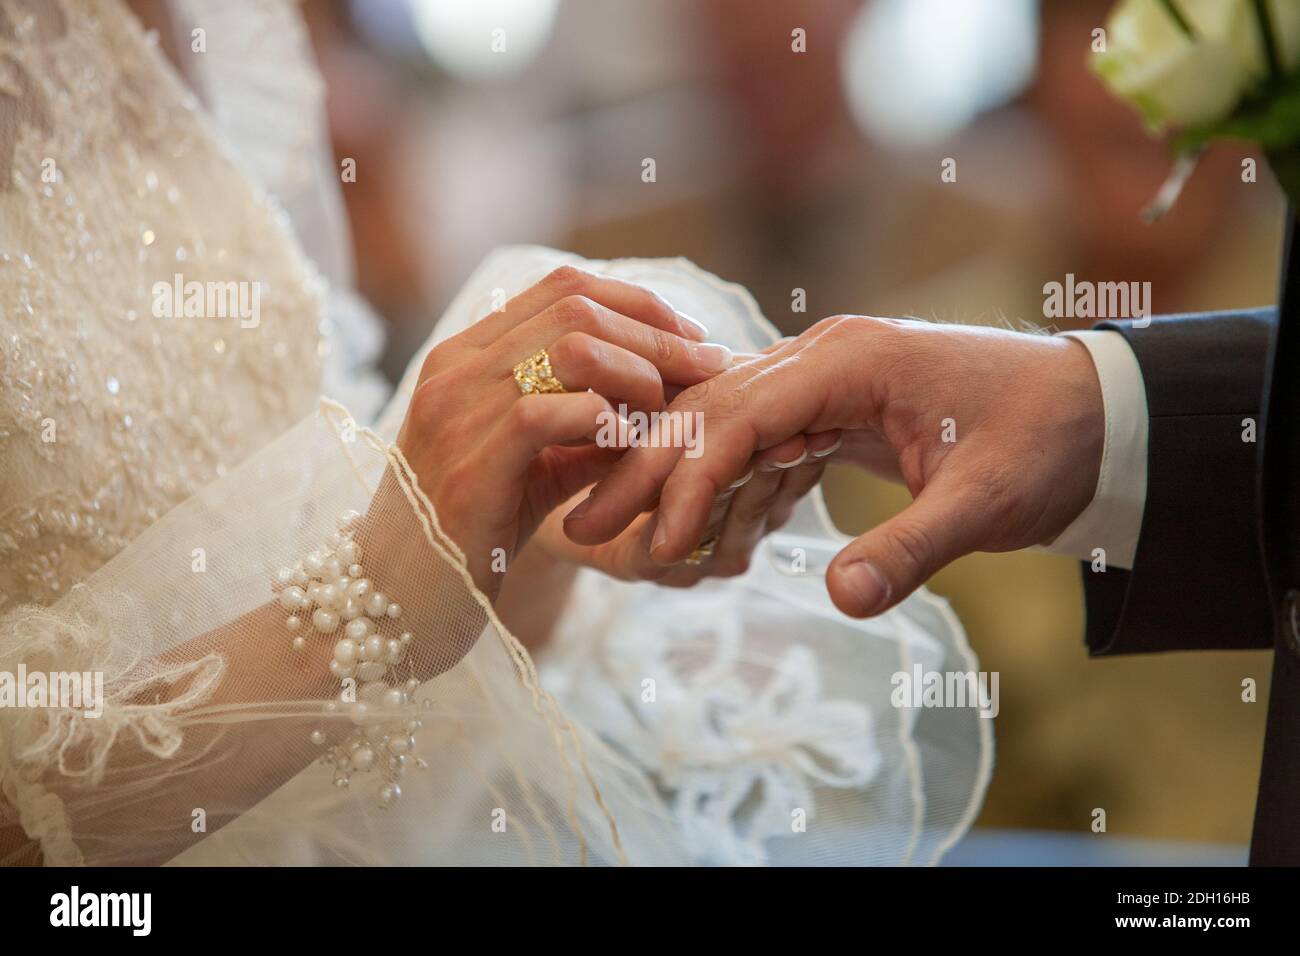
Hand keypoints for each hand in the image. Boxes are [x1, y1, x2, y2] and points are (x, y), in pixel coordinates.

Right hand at [394, 265, 732, 598]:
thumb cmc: (471, 533)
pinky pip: (549, 414)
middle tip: (707, 370)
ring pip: (569, 349)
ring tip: (663, 411)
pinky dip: (605, 420)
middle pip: (576, 307)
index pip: (562, 287)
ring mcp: (456, 412)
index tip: (690, 340)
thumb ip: (587, 426)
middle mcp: (455, 369)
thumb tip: (663, 399)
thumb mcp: (536, 465)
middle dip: (657, 335)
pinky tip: (630, 444)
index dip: (639, 304)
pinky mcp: (470, 466)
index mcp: (466, 355)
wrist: (396, 600)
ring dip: (637, 373)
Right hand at [563, 315, 1104, 616]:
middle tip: (584, 527)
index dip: (690, 477)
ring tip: (619, 535)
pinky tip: (698, 532)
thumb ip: (911, 550)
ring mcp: (828, 382)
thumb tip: (837, 601)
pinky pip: (763, 447)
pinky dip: (728, 490)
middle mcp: (826, 359)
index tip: (654, 541)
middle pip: (714, 412)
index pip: (742, 412)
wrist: (1097, 415)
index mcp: (851, 359)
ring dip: (677, 483)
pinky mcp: (836, 413)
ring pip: (728, 428)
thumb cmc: (1048, 443)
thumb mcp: (986, 503)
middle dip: (650, 473)